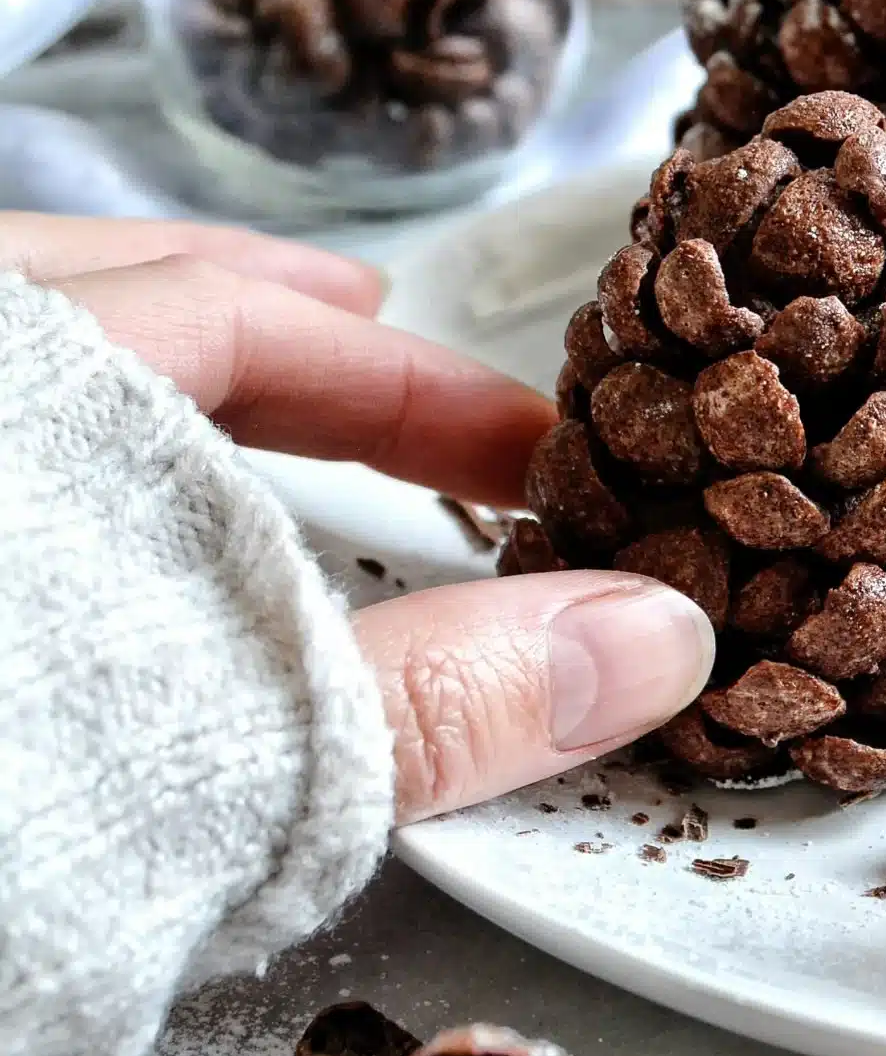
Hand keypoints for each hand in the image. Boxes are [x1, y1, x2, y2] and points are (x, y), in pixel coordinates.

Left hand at [2, 214, 713, 820]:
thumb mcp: (232, 749)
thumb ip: (443, 692)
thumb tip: (652, 640)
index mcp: (16, 398)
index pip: (224, 322)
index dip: (397, 379)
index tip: (520, 441)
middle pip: (89, 305)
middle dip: (255, 326)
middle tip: (385, 336)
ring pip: (21, 382)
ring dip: (142, 395)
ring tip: (255, 426)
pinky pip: (4, 495)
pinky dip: (66, 496)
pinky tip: (104, 576)